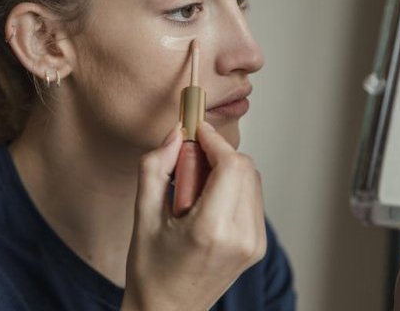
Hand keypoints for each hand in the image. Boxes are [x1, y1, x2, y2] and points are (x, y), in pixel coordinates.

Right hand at [121, 121, 265, 310]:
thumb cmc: (151, 269)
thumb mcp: (142, 215)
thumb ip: (155, 168)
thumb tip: (174, 135)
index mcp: (211, 230)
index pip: (231, 165)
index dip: (214, 140)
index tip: (196, 130)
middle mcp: (241, 237)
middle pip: (245, 168)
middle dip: (217, 155)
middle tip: (188, 164)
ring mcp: (254, 244)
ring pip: (252, 180)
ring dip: (226, 170)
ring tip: (194, 191)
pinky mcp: (257, 246)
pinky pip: (252, 199)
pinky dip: (232, 188)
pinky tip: (206, 203)